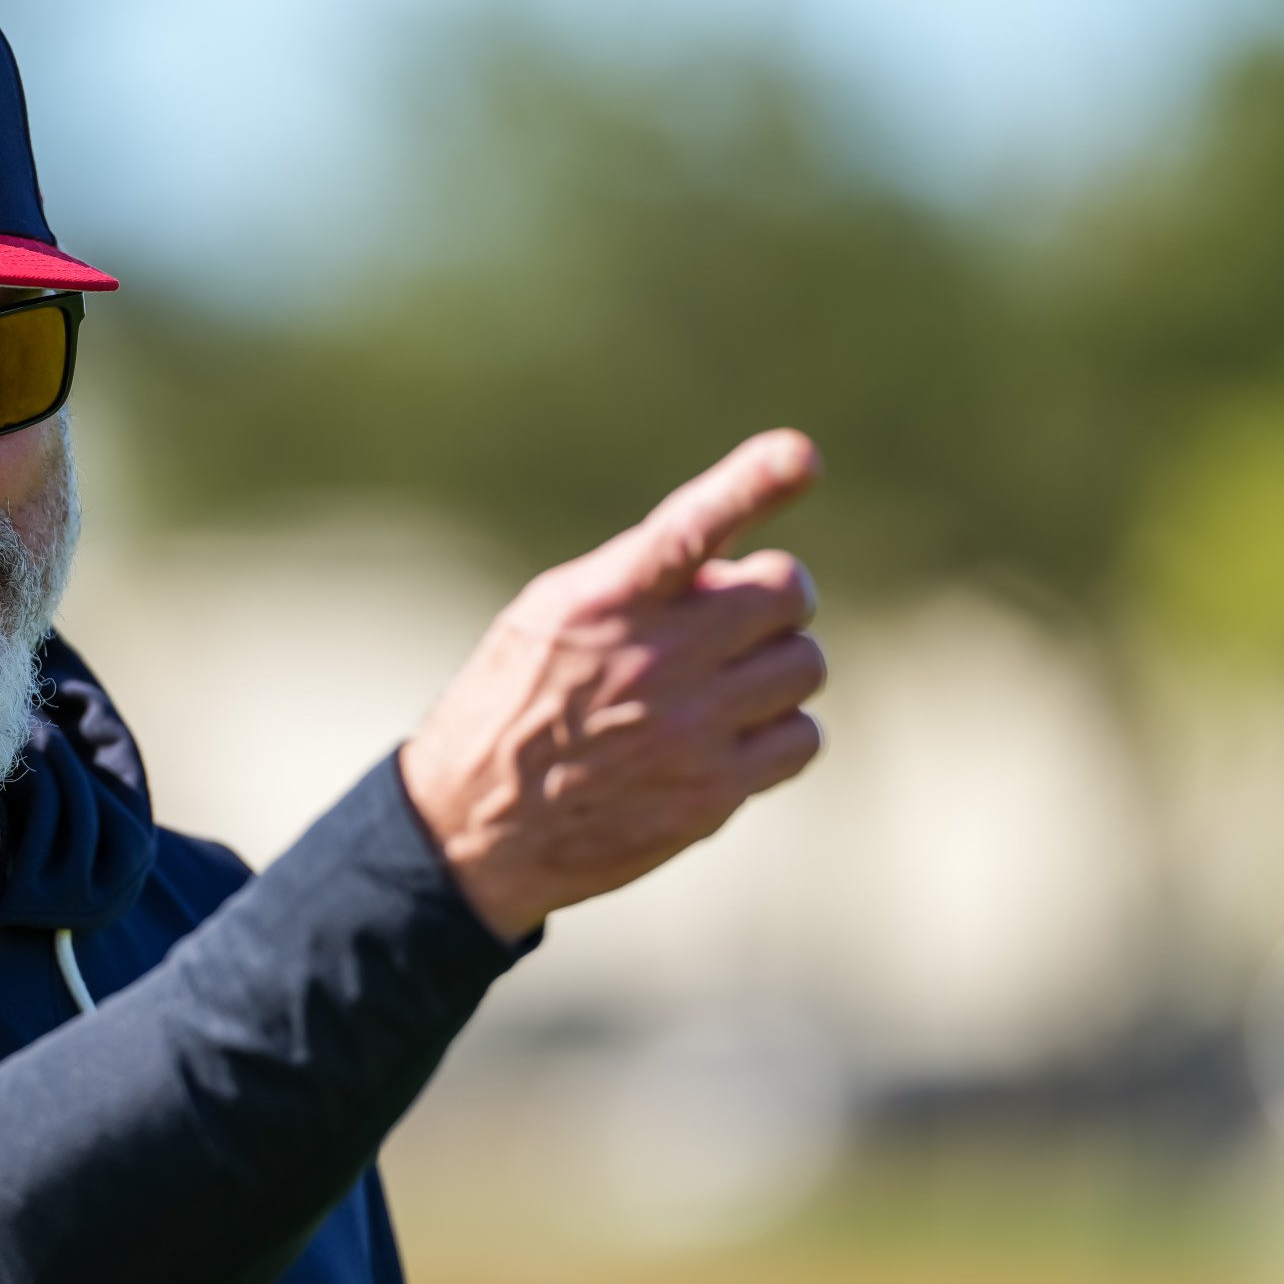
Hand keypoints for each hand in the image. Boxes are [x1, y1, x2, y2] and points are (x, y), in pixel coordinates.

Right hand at [399, 430, 825, 940]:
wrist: (477, 828)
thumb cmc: (515, 703)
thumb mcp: (548, 616)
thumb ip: (638, 579)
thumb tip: (737, 565)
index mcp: (604, 601)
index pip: (690, 528)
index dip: (752, 483)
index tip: (800, 455)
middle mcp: (654, 660)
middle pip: (789, 591)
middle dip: (771, 598)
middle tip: (736, 620)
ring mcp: (690, 729)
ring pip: (806, 663)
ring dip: (775, 665)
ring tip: (724, 683)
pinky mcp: (713, 793)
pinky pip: (803, 738)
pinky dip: (779, 732)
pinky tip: (729, 737)